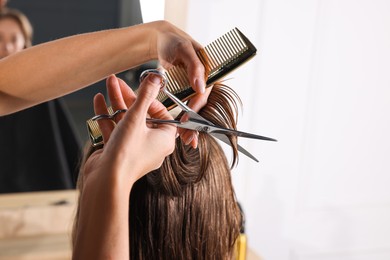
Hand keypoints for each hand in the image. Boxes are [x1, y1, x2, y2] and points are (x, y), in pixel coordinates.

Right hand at [83, 74, 175, 185]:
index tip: (140, 89)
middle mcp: (152, 144)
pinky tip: (98, 101)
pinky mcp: (119, 151)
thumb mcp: (136, 117)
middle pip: (142, 115)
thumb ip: (145, 95)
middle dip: (128, 96)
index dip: (151, 100)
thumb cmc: (127, 152)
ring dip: (116, 102)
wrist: (106, 179)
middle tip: (117, 81)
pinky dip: (108, 116)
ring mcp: (134, 148)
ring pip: (126, 121)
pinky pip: (115, 130)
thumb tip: (156, 78)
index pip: (163, 114)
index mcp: (165, 139)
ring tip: (107, 84)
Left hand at [150, 21, 212, 147]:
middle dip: (196, 123)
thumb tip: (202, 86)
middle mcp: (204, 81)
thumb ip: (195, 66)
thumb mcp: (184, 50)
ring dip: (192, 125)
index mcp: (209, 71)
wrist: (163, 40)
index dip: (195, 107)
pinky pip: (189, 108)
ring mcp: (196, 87)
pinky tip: (183, 132)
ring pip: (196, 110)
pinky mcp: (188, 91)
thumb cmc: (174, 42)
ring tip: (186, 139)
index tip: (185, 120)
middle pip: (202, 106)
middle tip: (188, 137)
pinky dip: (186, 120)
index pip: (204, 93)